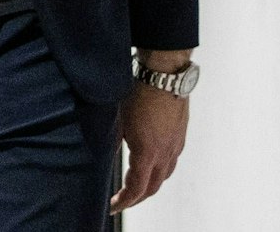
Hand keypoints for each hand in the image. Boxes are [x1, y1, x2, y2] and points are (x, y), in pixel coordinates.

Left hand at [110, 81, 188, 212]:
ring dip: (149, 186)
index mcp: (148, 151)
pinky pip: (170, 161)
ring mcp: (175, 144)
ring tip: (134, 188)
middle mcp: (166, 152)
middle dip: (136, 198)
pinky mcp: (179, 135)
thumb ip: (110, 140)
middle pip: (153, 187)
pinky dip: (159, 170)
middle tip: (121, 202)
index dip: (124, 201)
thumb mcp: (116, 118)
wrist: (164, 73)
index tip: (112, 206)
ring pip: (164, 175)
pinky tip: (149, 165)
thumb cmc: (138, 91)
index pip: (137, 188)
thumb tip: (100, 154)